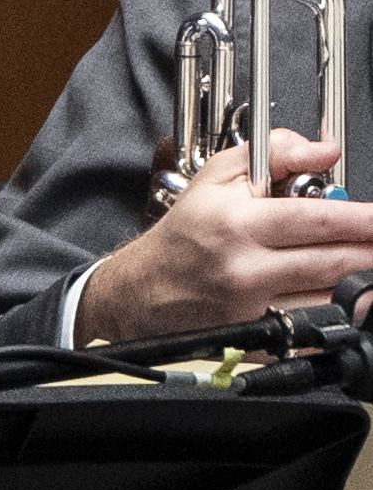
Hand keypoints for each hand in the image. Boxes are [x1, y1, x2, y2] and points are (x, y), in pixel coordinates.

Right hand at [77, 130, 372, 342]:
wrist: (140, 291)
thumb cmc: (182, 236)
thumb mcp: (215, 177)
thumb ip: (275, 153)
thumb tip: (324, 151)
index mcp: (236, 225)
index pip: (318, 220)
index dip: (363, 219)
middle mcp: (244, 270)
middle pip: (334, 262)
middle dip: (371, 250)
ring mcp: (250, 309)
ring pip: (330, 299)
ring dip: (358, 283)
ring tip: (365, 266)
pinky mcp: (252, 339)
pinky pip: (309, 331)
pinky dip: (333, 316)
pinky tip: (340, 300)